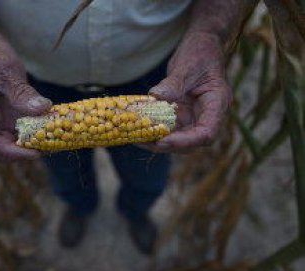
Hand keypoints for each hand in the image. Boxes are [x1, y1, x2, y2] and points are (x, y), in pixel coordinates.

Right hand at [0, 39, 51, 160]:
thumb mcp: (7, 70)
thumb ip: (22, 93)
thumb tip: (43, 110)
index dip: (11, 151)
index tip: (35, 152)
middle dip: (20, 153)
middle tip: (47, 149)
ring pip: (6, 143)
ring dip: (27, 146)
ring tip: (50, 143)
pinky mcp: (2, 117)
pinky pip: (15, 132)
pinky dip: (31, 135)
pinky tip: (47, 132)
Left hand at [142, 32, 231, 152]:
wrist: (202, 44)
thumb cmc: (201, 53)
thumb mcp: (188, 65)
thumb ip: (174, 83)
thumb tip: (156, 96)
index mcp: (216, 104)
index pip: (205, 133)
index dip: (184, 142)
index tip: (163, 141)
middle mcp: (206, 115)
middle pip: (190, 142)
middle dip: (166, 144)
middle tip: (142, 141)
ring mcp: (193, 116)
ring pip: (176, 137)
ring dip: (155, 139)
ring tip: (134, 137)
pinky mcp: (180, 113)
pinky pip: (167, 125)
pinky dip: (152, 127)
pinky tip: (135, 126)